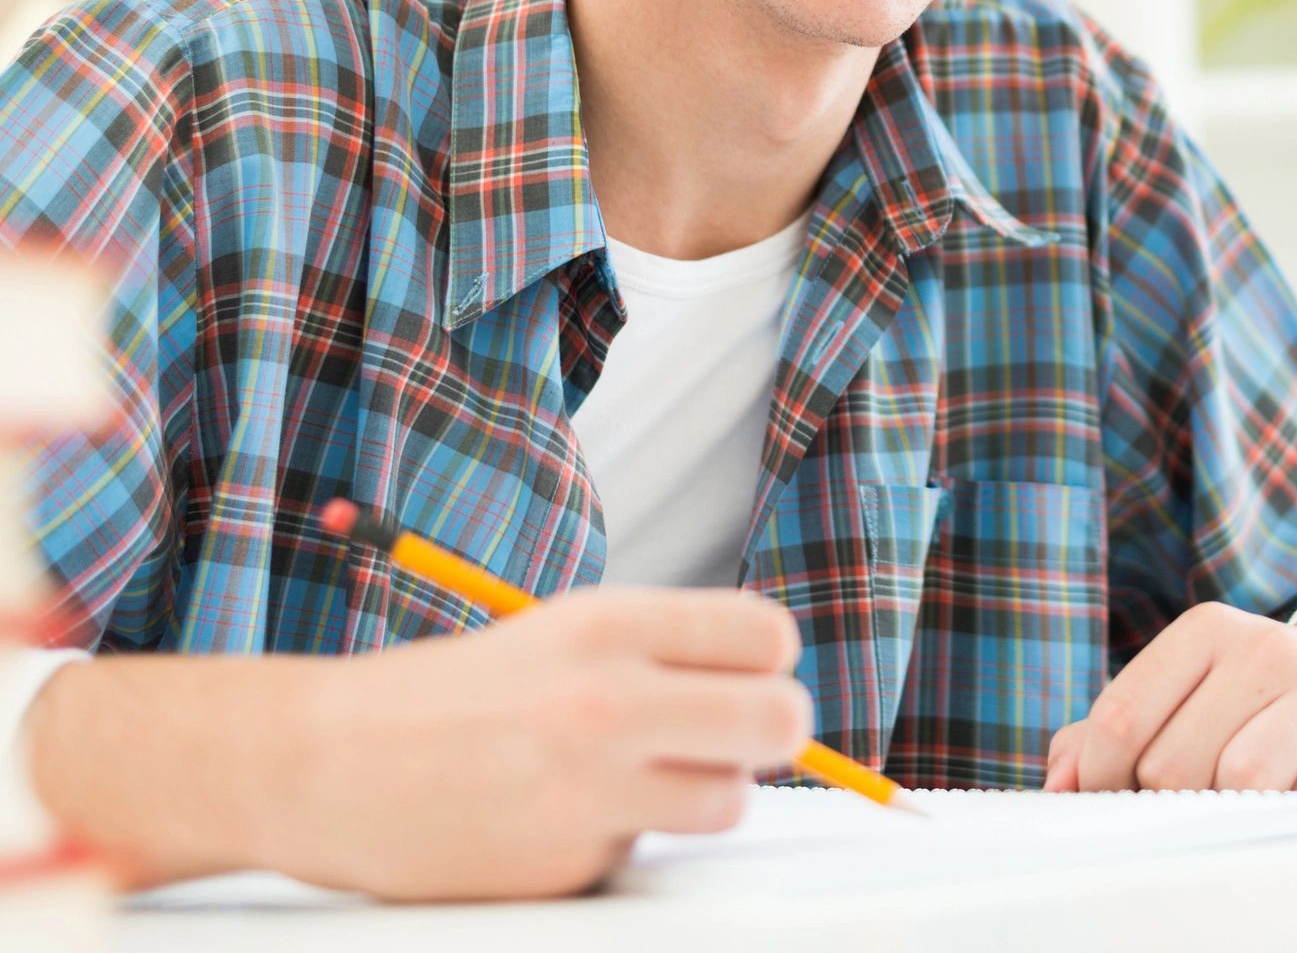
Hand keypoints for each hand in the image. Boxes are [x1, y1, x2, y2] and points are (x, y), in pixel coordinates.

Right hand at [224, 588, 807, 899]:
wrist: (326, 762)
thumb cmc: (452, 693)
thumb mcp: (564, 634)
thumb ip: (662, 651)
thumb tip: (766, 679)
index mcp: (610, 623)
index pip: (766, 635)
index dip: (769, 661)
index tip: (749, 675)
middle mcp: (610, 700)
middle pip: (778, 720)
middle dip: (773, 732)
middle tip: (738, 737)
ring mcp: (592, 789)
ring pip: (729, 800)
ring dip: (701, 793)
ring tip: (637, 777)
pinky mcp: (569, 865)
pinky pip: (643, 853)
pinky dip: (619, 841)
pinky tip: (556, 818)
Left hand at [1042, 602, 1296, 794]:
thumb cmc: (1258, 698)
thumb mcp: (1185, 691)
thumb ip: (1111, 730)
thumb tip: (1059, 785)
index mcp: (1205, 630)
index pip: (1121, 717)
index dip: (1101, 779)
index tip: (1108, 805)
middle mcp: (1265, 646)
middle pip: (1175, 761)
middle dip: (1168, 802)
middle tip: (1187, 809)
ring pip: (1242, 782)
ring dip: (1231, 815)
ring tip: (1242, 808)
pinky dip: (1293, 816)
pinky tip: (1295, 805)